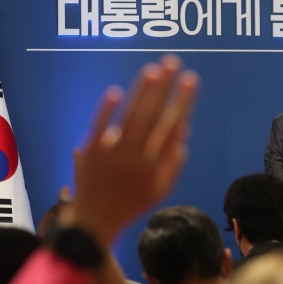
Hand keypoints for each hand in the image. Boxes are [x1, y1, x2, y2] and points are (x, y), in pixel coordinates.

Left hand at [68, 54, 198, 245]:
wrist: (96, 220)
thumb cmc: (134, 202)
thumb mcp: (161, 188)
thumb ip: (174, 160)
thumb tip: (184, 129)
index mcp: (155, 164)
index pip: (173, 124)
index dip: (183, 100)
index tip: (191, 80)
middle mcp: (136, 156)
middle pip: (153, 115)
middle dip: (164, 87)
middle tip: (173, 62)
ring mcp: (112, 152)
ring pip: (130, 116)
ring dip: (142, 92)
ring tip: (153, 69)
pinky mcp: (92, 151)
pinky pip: (99, 127)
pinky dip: (107, 110)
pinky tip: (116, 92)